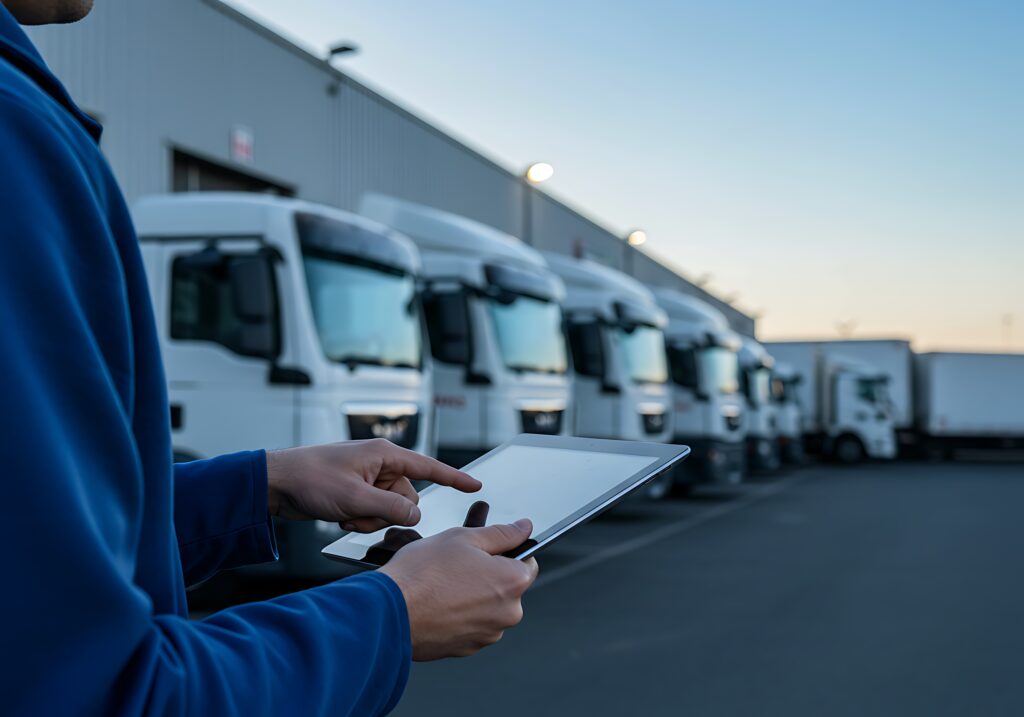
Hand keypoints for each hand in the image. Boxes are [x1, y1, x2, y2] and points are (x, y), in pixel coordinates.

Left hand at [265, 439, 480, 532]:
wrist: (278, 484)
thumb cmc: (310, 479)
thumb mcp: (354, 498)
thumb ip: (390, 508)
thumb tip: (415, 516)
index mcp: (384, 455)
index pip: (429, 466)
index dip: (454, 478)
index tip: (475, 486)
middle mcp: (380, 464)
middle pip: (408, 497)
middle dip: (387, 513)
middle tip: (359, 513)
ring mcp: (368, 479)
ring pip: (391, 509)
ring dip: (371, 519)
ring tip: (346, 515)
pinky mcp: (358, 492)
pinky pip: (374, 512)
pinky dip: (361, 519)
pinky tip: (342, 517)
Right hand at [381, 518, 539, 660]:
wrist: (388, 613)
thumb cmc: (422, 575)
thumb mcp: (464, 538)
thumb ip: (501, 532)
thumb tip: (523, 527)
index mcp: (512, 582)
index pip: (528, 562)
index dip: (507, 550)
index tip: (488, 549)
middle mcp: (507, 613)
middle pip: (506, 585)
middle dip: (487, 572)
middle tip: (457, 562)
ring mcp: (487, 634)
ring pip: (487, 606)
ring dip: (472, 593)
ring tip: (443, 582)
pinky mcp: (467, 648)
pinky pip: (470, 624)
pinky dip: (459, 613)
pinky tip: (438, 601)